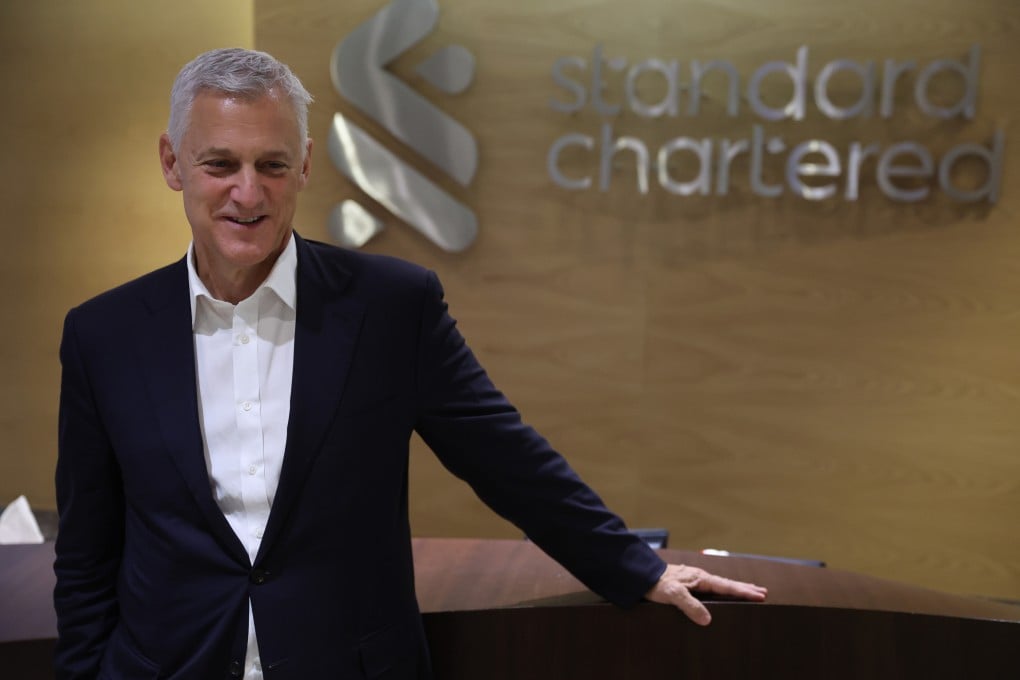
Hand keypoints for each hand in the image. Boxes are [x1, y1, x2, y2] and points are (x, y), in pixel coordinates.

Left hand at [645, 563, 766, 625]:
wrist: (641, 575)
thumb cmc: (656, 583)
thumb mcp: (674, 595)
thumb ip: (690, 606)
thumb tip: (707, 619)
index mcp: (700, 578)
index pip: (726, 586)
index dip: (743, 591)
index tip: (760, 594)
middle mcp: (699, 577)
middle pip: (726, 583)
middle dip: (744, 587)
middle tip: (762, 591)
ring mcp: (693, 578)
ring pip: (719, 584)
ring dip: (734, 587)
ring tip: (748, 590)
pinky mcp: (687, 582)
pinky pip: (710, 586)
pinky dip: (721, 588)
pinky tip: (720, 592)